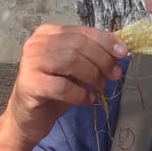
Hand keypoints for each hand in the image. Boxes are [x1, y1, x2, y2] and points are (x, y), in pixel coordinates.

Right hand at [3, 24, 126, 146]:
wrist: (27, 118)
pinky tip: (87, 100)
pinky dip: (80, 94)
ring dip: (92, 75)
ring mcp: (30, 62)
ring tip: (99, 87)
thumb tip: (120, 52)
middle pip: (78, 44)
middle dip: (102, 59)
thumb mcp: (75, 69)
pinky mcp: (30, 84)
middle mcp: (37, 43)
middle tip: (114, 75)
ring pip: (71, 61)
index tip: (123, 53)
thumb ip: (91, 56)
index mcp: (48, 33)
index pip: (82, 31)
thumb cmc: (53, 92)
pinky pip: (62, 86)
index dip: (106, 41)